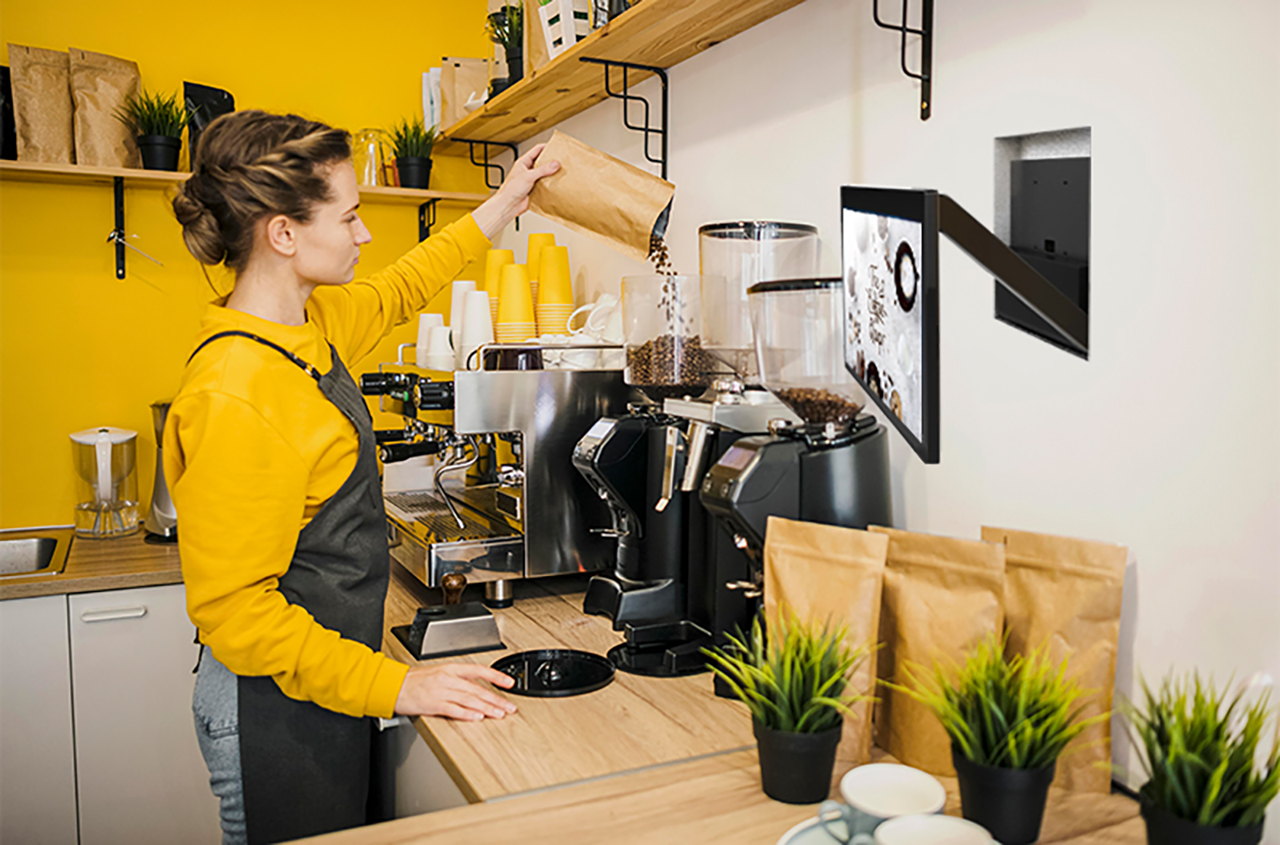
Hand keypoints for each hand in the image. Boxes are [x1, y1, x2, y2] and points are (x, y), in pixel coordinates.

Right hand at [394, 662, 517, 720]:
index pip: (479, 670)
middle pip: (477, 689)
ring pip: (469, 699)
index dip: (496, 676)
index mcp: (450, 669)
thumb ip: (457, 680)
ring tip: (500, 713)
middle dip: (496, 699)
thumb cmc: (414, 681)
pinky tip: (478, 717)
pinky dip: (467, 714)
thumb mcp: (438, 674)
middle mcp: (448, 678)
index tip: (510, 683)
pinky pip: (454, 709)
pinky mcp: (433, 704)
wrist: (393, 686)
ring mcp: (441, 691)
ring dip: (487, 708)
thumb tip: (475, 688)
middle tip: (510, 707)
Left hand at [471, 143, 560, 238]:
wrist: (509, 205)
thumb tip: (554, 163)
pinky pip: (545, 184)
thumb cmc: (511, 189)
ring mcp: (531, 179)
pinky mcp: (534, 188)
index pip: (536, 150)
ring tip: (560, 172)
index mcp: (523, 162)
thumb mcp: (528, 176)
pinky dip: (550, 184)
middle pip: (542, 162)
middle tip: (560, 161)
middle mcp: (527, 170)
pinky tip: (555, 184)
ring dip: (551, 174)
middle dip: (551, 161)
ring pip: (544, 173)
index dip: (546, 147)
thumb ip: (542, 170)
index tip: (555, 147)